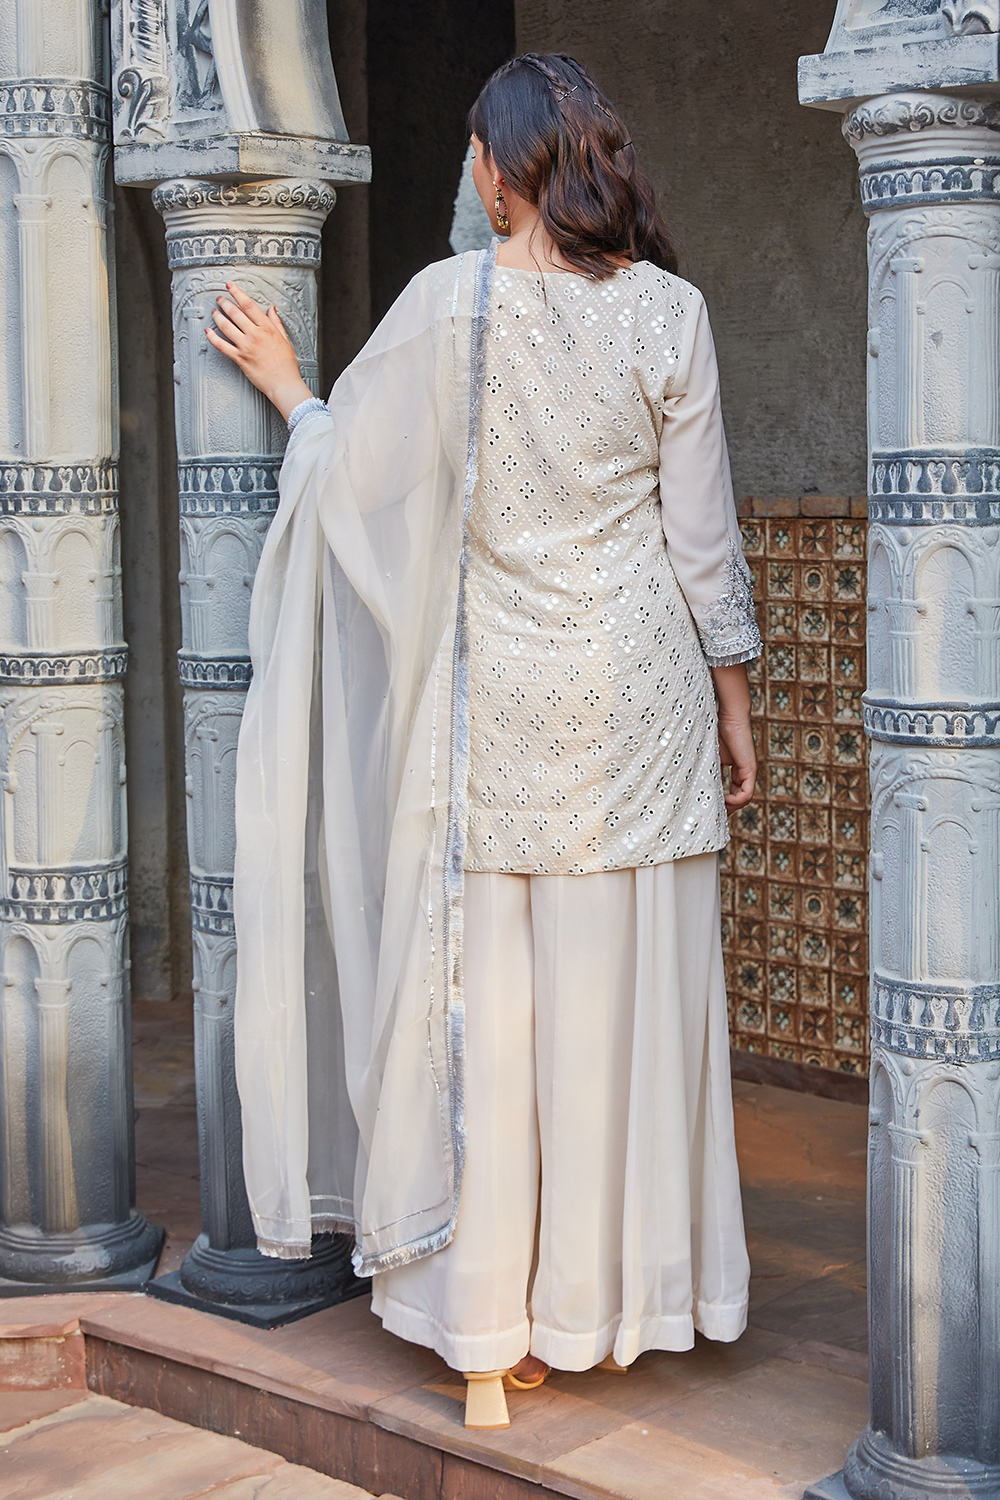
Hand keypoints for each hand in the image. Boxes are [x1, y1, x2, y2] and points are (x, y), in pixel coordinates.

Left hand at [205, 283, 313, 421]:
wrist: (283, 384)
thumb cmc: (286, 366)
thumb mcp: (285, 340)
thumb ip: (276, 323)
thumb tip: (272, 310)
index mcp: (267, 329)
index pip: (248, 305)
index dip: (237, 293)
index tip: (230, 287)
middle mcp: (255, 335)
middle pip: (235, 313)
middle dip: (224, 303)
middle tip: (220, 299)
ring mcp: (246, 347)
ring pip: (226, 326)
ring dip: (217, 316)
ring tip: (214, 312)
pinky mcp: (239, 358)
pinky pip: (222, 346)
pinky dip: (212, 337)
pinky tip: (208, 332)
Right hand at [718, 713, 756, 810]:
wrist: (730, 717)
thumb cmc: (719, 730)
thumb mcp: (712, 756)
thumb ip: (711, 770)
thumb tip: (699, 785)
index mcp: (737, 769)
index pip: (733, 792)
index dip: (724, 802)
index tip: (712, 808)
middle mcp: (745, 772)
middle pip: (739, 798)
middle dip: (727, 809)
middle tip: (714, 816)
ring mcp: (749, 772)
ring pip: (744, 799)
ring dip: (732, 807)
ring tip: (718, 810)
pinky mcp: (750, 770)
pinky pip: (747, 794)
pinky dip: (736, 800)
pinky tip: (725, 800)